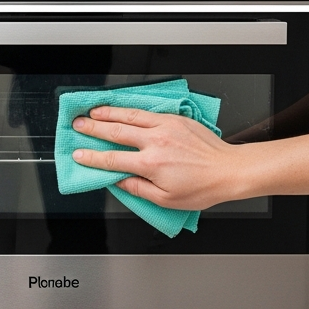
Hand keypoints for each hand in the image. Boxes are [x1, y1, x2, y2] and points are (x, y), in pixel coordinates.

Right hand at [70, 106, 256, 210]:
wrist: (230, 170)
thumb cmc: (203, 188)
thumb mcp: (167, 199)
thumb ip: (138, 189)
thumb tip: (119, 180)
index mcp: (152, 164)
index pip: (113, 159)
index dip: (92, 157)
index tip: (79, 154)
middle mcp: (156, 142)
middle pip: (116, 132)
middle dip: (93, 128)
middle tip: (77, 124)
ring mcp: (166, 127)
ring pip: (130, 116)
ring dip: (108, 112)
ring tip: (93, 110)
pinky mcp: (176, 119)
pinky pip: (148, 111)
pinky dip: (131, 109)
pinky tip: (122, 108)